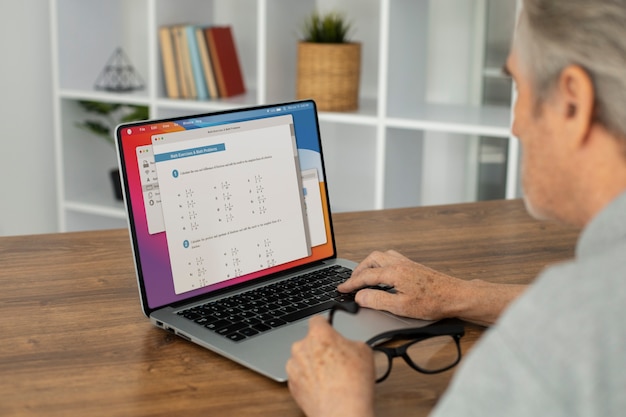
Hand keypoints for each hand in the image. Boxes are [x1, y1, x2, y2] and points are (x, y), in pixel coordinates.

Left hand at [286, 315, 375, 416]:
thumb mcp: (364, 350)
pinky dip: (308, 380)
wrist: (341, 411)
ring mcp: (294, 366)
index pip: (317, 320)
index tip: (329, 330)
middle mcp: (301, 347)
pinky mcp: (291, 385)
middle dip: (320, 348)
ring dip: (313, 364)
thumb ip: (350, 342)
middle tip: (336, 360)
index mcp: (318, 334)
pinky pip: (300, 376)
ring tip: (330, 377)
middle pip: (310, 341)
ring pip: (303, 359)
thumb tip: (348, 346)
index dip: (325, 325)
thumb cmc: (353, 382)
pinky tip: (323, 387)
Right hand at [338, 250, 525, 325]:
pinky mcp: (414, 266)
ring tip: (365, 276)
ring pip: (382, 256)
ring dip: (370, 264)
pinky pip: (391, 258)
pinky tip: (384, 274)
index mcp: (394, 272)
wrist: (455, 296)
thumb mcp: (400, 307)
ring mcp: (407, 263)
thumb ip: (377, 300)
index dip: (351, 283)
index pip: (365, 276)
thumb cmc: (433, 302)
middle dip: (359, 270)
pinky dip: (381, 264)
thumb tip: (359, 296)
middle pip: (372, 259)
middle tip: (352, 282)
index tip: (341, 288)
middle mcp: (399, 264)